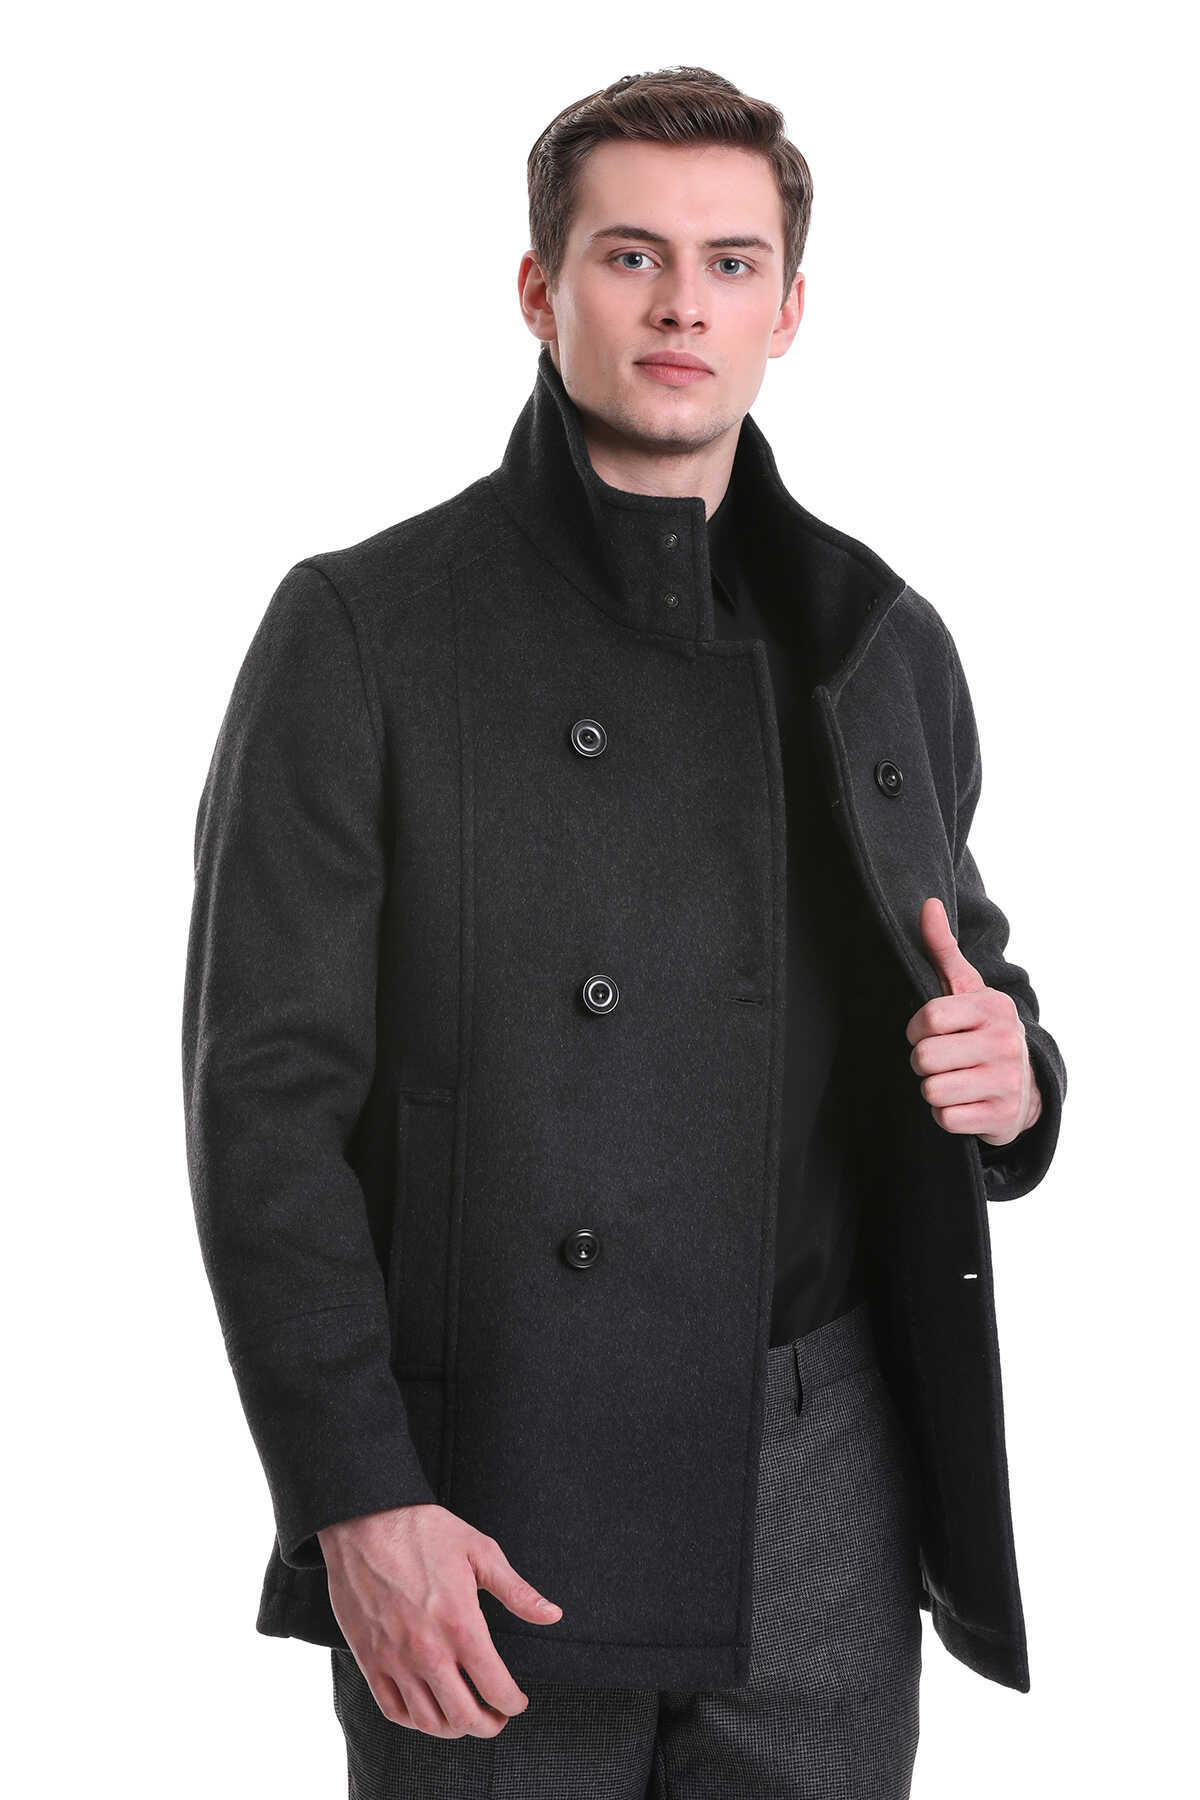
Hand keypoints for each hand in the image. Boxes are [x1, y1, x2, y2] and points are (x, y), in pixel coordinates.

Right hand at [317, 1504, 562, 1737]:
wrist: (365, 1521)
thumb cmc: (423, 1531)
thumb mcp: (479, 1551)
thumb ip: (517, 1591)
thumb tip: (552, 1614)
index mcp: (460, 1624)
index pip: (495, 1688)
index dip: (513, 1703)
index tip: (517, 1701)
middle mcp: (428, 1651)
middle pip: (464, 1717)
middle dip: (488, 1726)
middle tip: (497, 1717)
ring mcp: (395, 1660)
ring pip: (429, 1722)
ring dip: (454, 1728)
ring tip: (466, 1716)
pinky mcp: (369, 1660)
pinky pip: (393, 1710)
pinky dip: (415, 1721)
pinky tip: (429, 1710)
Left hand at [905, 896, 1041, 1146]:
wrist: (1028, 1085)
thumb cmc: (983, 1030)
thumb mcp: (967, 989)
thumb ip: (943, 949)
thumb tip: (927, 904)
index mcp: (992, 1008)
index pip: (928, 1019)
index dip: (916, 1029)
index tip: (928, 1031)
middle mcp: (1004, 1043)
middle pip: (924, 1058)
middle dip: (924, 1062)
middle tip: (943, 1059)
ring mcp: (1006, 1082)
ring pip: (932, 1090)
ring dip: (934, 1088)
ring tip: (955, 1078)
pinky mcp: (1002, 1118)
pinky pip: (945, 1118)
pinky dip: (948, 1114)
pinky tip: (965, 1101)